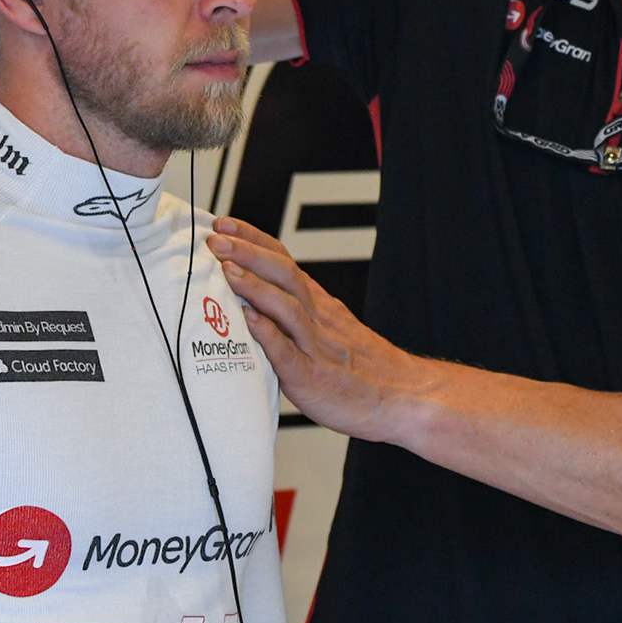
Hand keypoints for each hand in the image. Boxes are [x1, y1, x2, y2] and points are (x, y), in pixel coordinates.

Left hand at [209, 216, 429, 441]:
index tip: (224, 225)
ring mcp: (315, 346)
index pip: (283, 261)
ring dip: (255, 286)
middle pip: (283, 274)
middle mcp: (317, 319)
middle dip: (248, 253)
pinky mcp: (312, 377)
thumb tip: (252, 299)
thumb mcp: (330, 330)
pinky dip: (268, 334)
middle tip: (216, 239)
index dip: (253, 240)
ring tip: (226, 270)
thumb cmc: (362, 371)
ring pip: (286, 307)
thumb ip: (296, 314)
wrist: (405, 397)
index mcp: (318, 306)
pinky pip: (287, 352)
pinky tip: (249, 321)